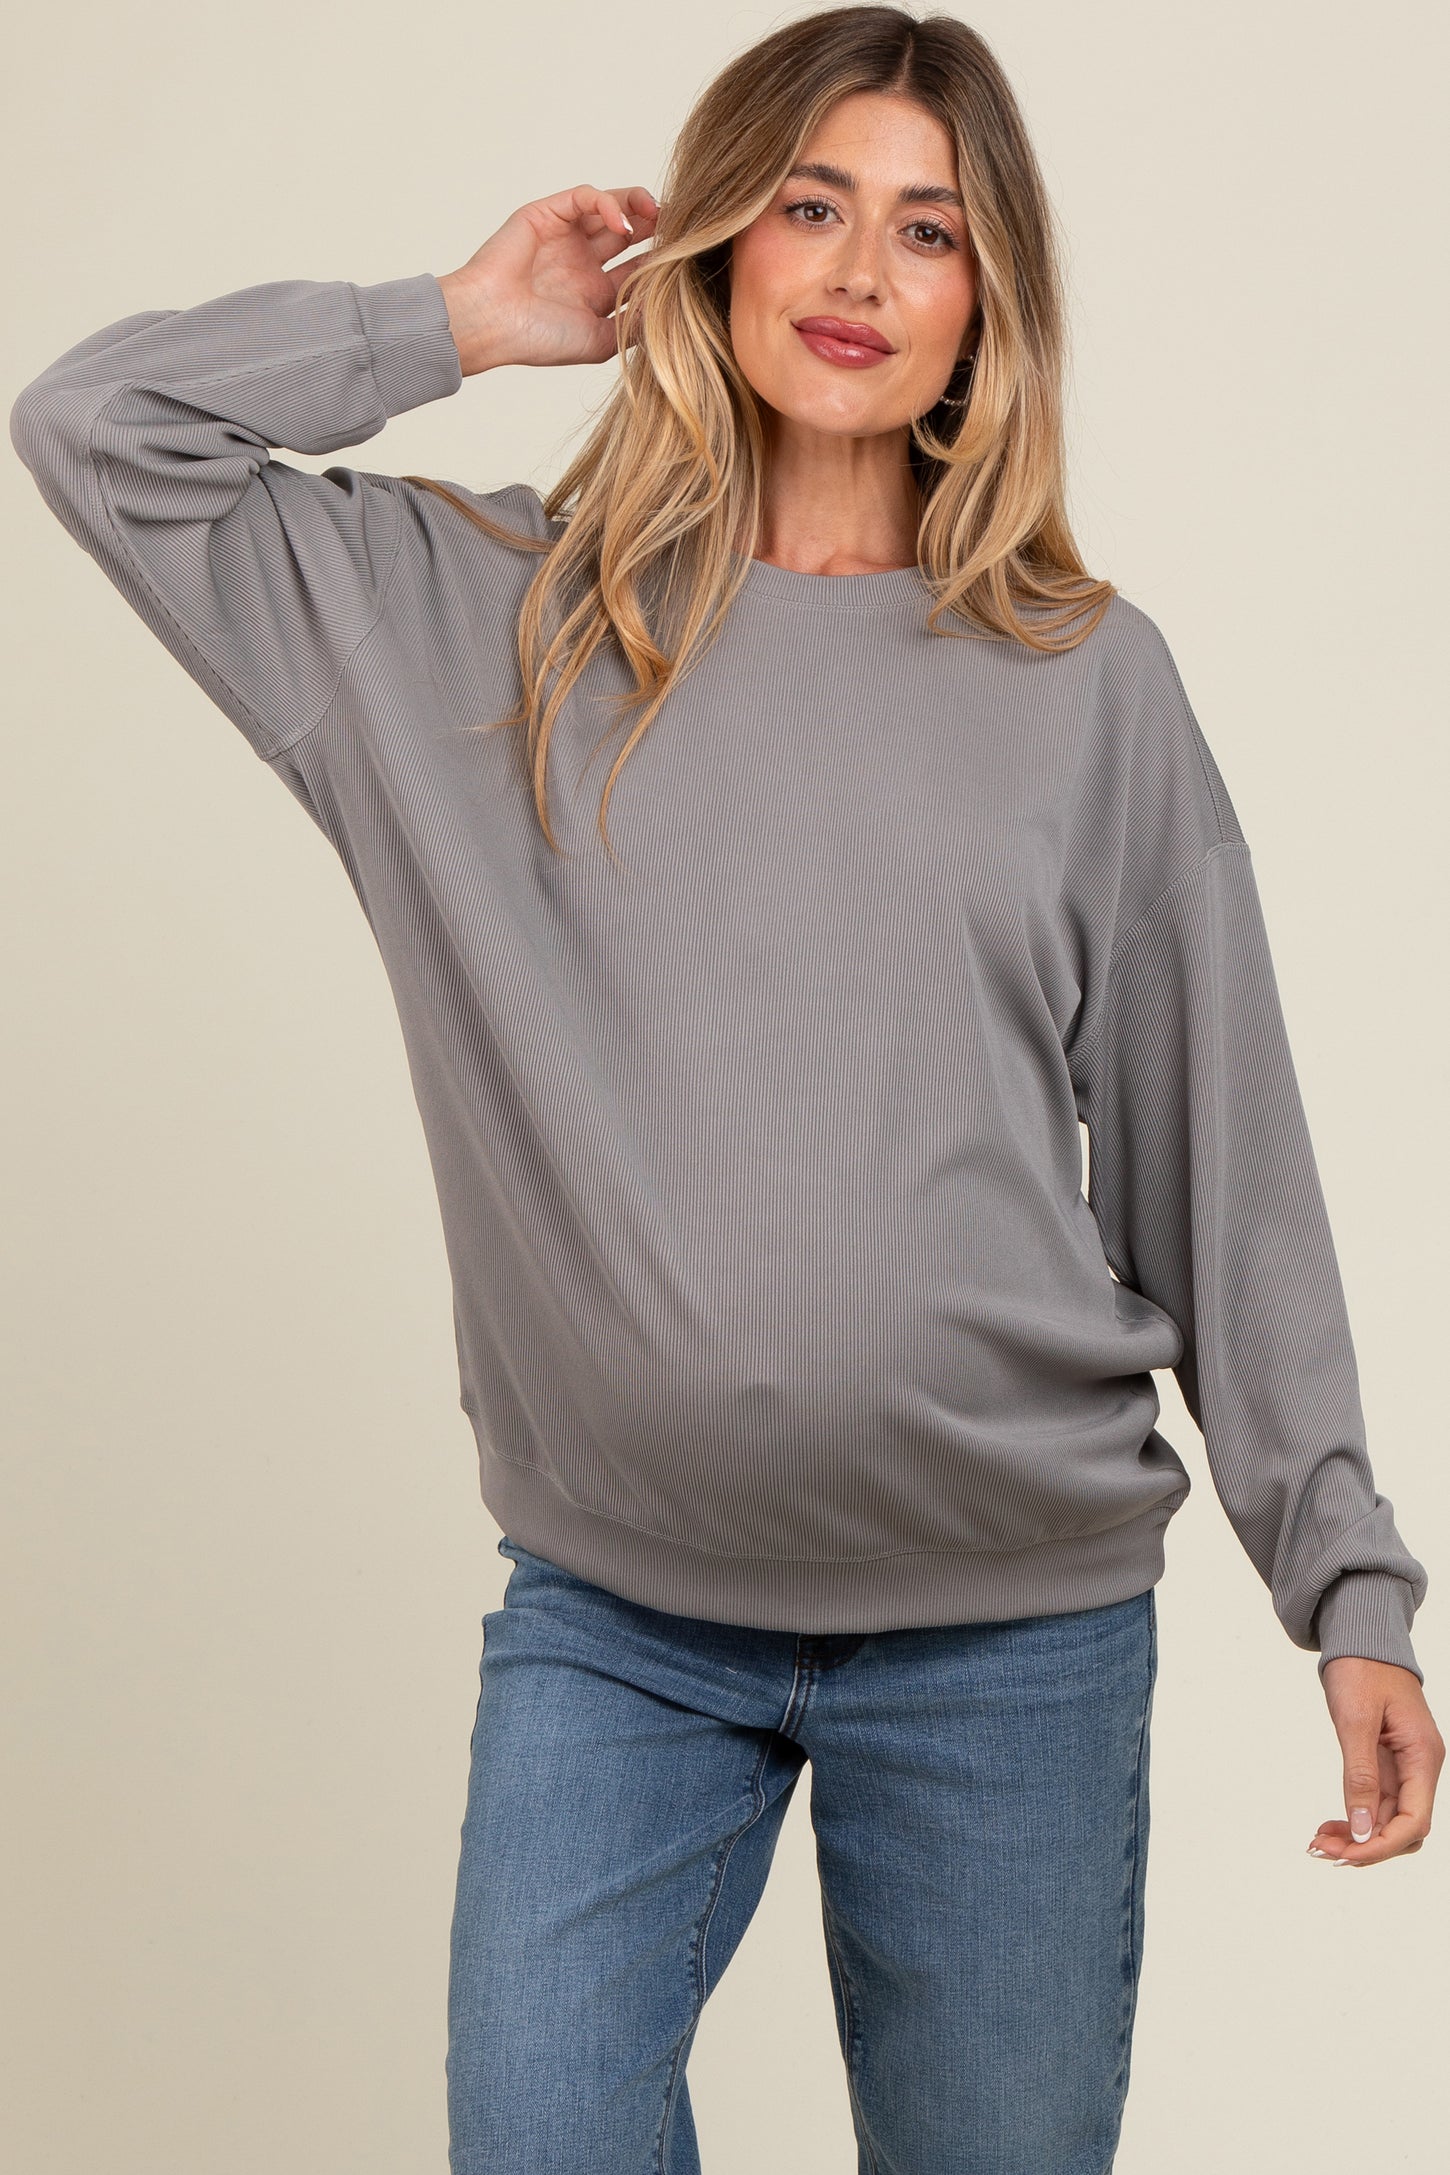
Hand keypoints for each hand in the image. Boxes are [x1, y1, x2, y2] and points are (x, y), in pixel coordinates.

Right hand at [436, 183, 662, 376]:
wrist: (492, 323)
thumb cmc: (538, 339)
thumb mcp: (600, 342)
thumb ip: (634, 325)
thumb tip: (672, 311)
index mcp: (594, 293)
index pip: (638, 266)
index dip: (663, 259)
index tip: (687, 257)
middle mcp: (581, 262)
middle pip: (629, 232)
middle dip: (655, 227)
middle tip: (680, 225)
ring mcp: (565, 236)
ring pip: (610, 207)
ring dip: (637, 205)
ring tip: (658, 213)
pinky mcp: (548, 213)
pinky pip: (585, 197)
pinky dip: (607, 202)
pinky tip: (622, 222)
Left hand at [1307, 1657, 1443, 1867]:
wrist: (1361, 1637)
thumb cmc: (1362, 1668)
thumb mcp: (1355, 1719)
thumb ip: (1360, 1775)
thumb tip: (1361, 1829)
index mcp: (1422, 1757)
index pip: (1414, 1821)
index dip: (1382, 1845)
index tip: (1345, 1854)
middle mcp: (1419, 1767)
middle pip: (1404, 1828)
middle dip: (1367, 1846)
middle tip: (1322, 1849)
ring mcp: (1405, 1766)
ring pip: (1388, 1819)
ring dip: (1358, 1836)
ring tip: (1319, 1841)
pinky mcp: (1387, 1762)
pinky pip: (1377, 1802)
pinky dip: (1355, 1816)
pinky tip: (1330, 1824)